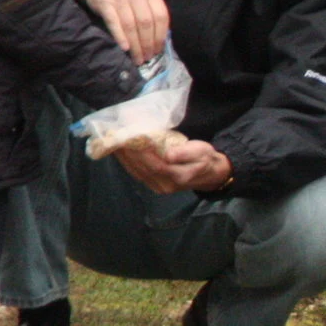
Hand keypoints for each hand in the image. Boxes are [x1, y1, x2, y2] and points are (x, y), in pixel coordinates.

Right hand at [78, 0, 170, 61]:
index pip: (161, 16)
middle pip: (146, 23)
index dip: (160, 36)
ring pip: (131, 25)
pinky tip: (124, 48)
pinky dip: (120, 36)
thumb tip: (158, 39)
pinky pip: (114, 22)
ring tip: (137, 58)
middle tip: (147, 58)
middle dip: (148, 44)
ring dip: (135, 45)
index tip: (158, 51)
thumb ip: (150, 11)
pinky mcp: (104, 2)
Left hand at [116, 135, 232, 194]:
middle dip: (128, 153)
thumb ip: (185, 153)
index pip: (155, 164)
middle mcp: (166, 185)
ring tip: (113, 144)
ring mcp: (159, 187)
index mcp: (178, 176)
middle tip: (116, 137)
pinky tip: (121, 154)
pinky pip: (138, 174)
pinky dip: (127, 164)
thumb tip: (169, 155)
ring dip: (124, 158)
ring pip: (137, 173)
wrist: (211, 174)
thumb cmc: (206, 159)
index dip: (142, 153)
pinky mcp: (155, 185)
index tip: (131, 138)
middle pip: (142, 169)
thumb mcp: (202, 152)